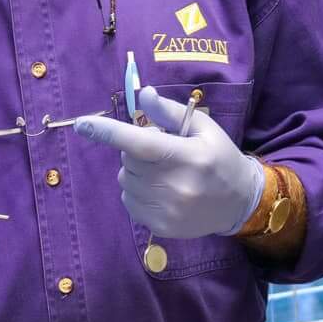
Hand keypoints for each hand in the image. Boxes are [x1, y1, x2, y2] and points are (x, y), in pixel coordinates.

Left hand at [78, 89, 265, 239]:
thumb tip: (144, 94)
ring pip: (126, 181)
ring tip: (164, 173)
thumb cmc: (220, 157)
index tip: (82, 124)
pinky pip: (129, 202)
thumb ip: (171, 113)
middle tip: (162, 153)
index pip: (141, 143)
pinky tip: (161, 191)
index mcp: (187, 156)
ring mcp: (166, 210)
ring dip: (137, 173)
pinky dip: (138, 193)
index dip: (109, 133)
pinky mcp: (160, 226)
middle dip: (137, 151)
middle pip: (129, 160)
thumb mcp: (204, 128)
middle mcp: (175, 186)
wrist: (239, 202)